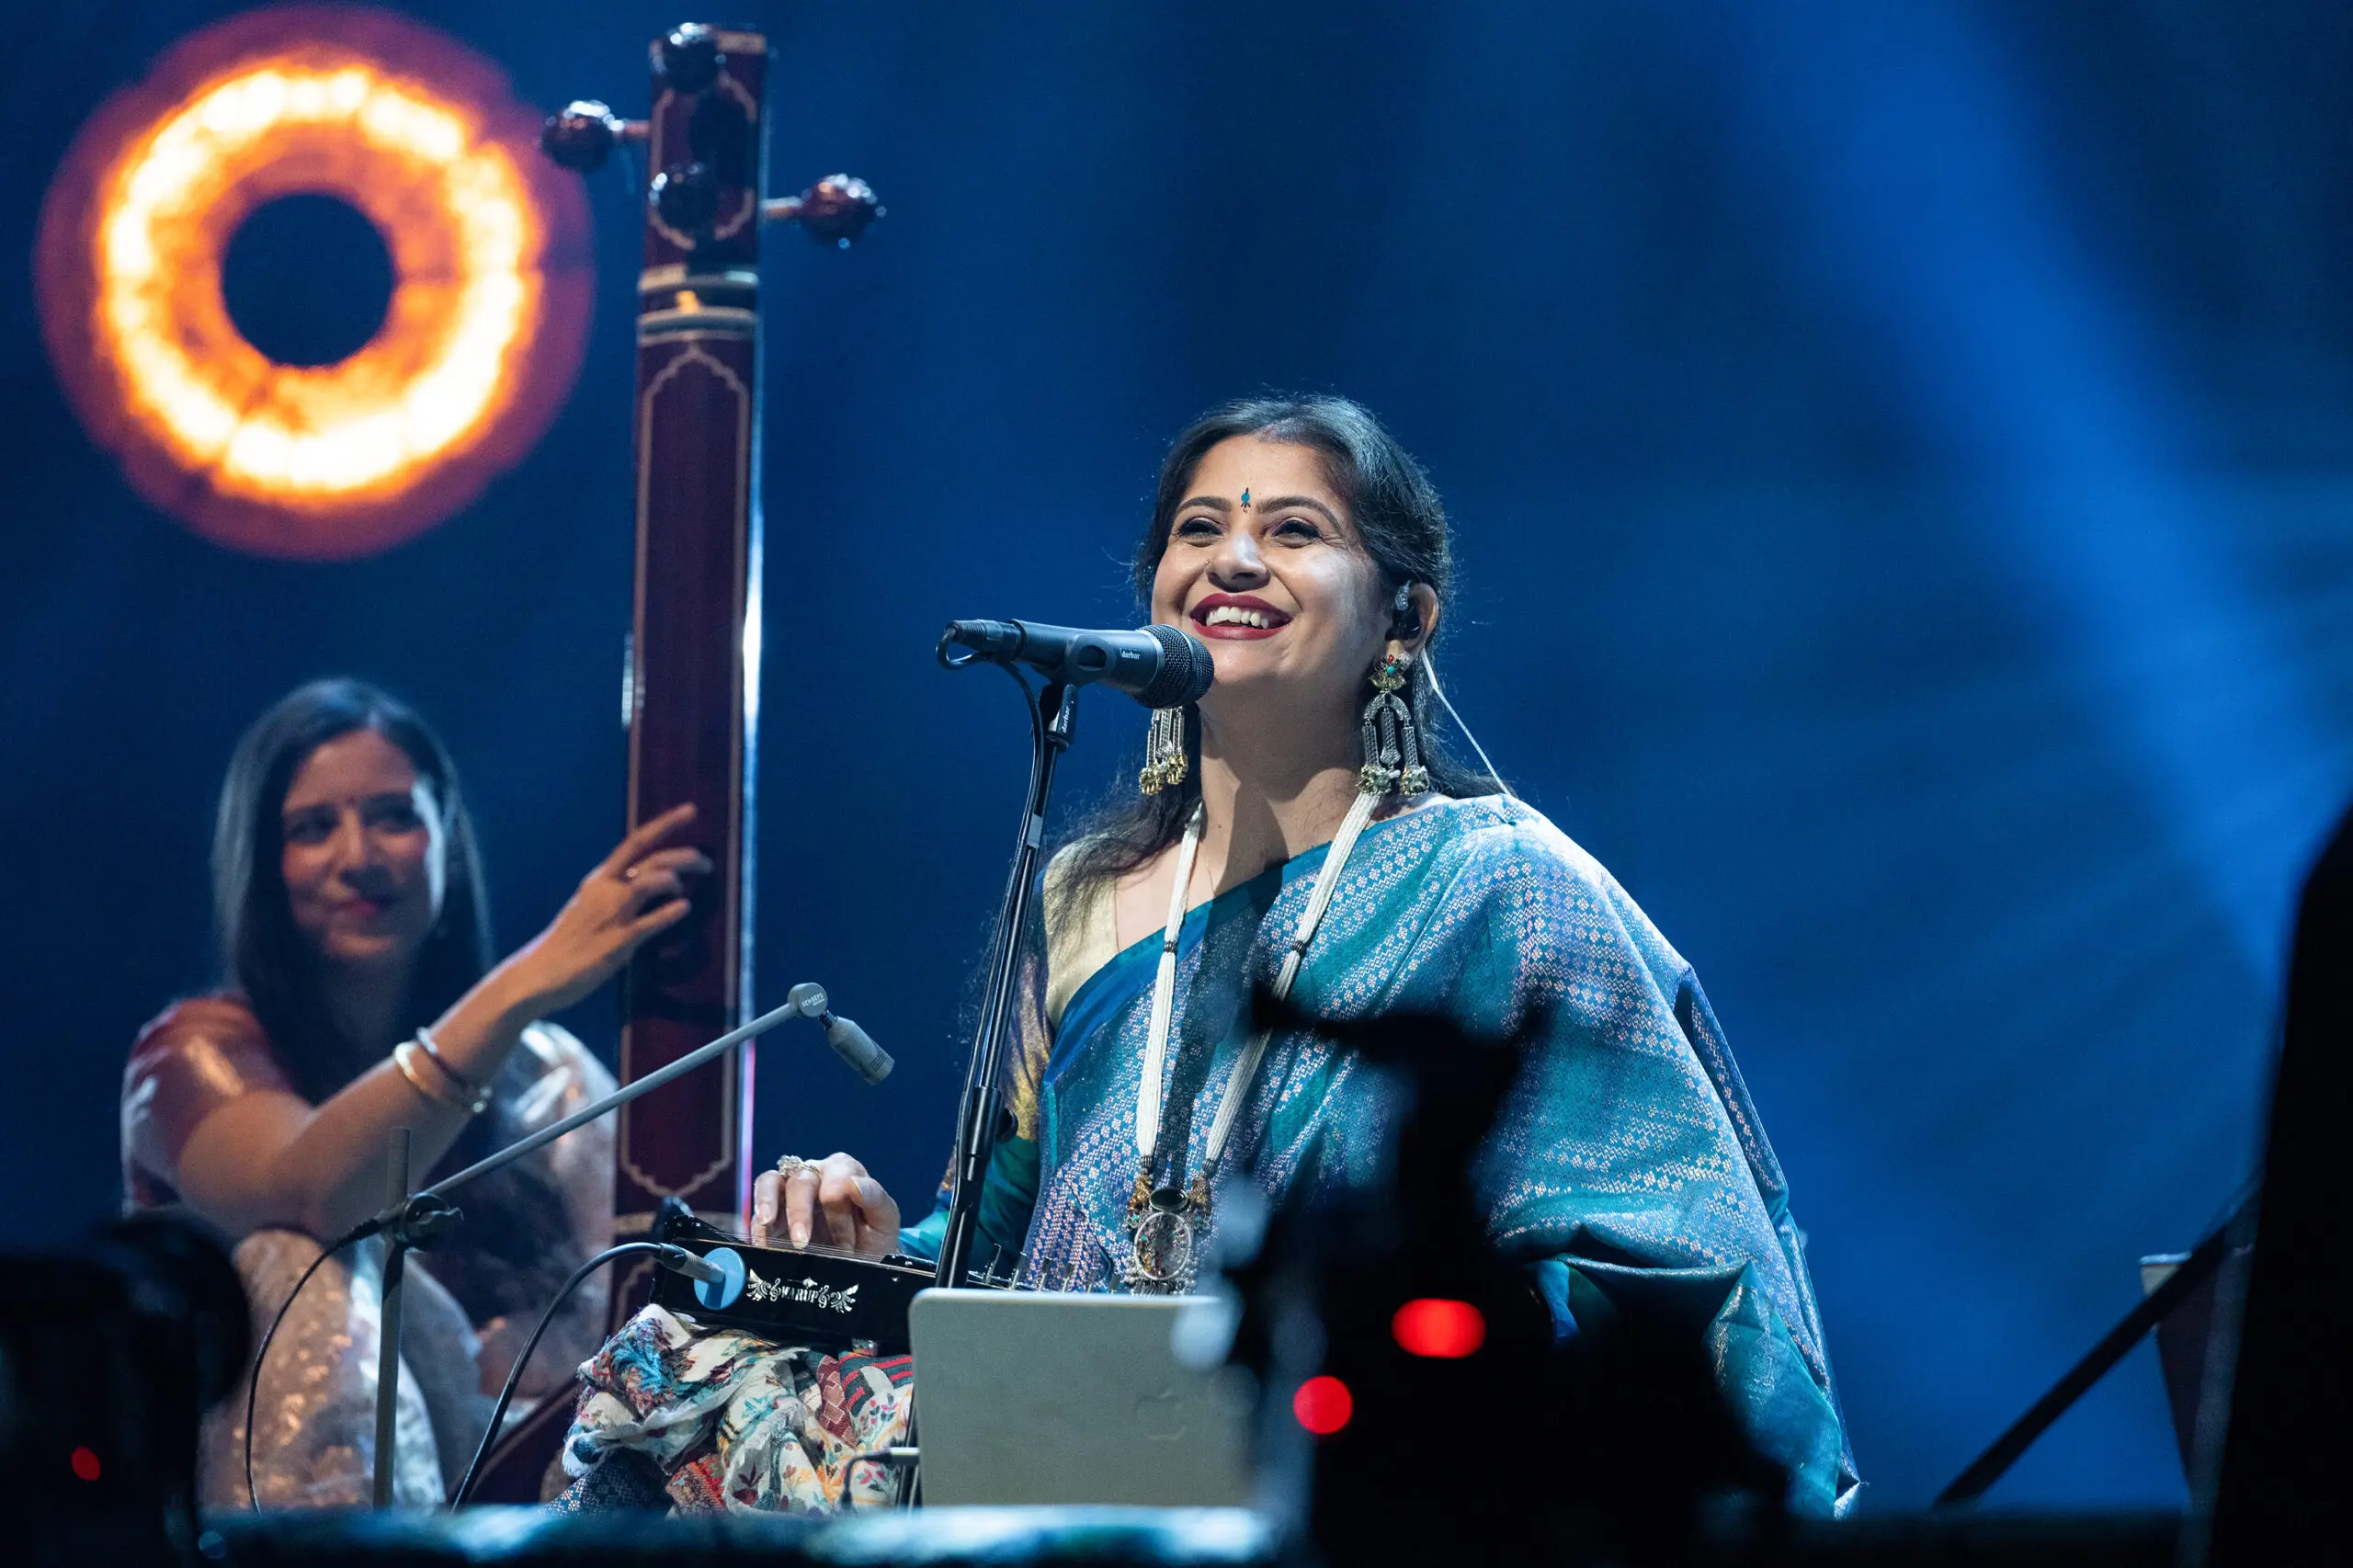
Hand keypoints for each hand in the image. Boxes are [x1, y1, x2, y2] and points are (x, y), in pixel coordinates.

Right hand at [496, 804, 710, 1016]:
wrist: (540, 971)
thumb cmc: (569, 940)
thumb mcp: (590, 904)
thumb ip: (617, 891)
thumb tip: (649, 883)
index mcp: (600, 879)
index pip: (636, 841)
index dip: (666, 823)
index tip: (690, 810)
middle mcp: (606, 890)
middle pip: (653, 860)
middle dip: (685, 856)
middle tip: (707, 863)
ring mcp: (612, 914)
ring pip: (651, 881)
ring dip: (677, 880)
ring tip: (691, 887)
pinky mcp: (617, 942)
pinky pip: (648, 922)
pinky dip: (669, 913)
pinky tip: (684, 908)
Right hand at [752, 1152, 899, 1255]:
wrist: (860, 1269)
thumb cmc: (873, 1239)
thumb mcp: (884, 1222)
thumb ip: (876, 1199)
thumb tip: (855, 1183)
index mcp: (844, 1173)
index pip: (836, 1168)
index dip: (836, 1190)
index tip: (836, 1209)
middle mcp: (815, 1178)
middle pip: (801, 1179)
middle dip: (801, 1210)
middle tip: (803, 1241)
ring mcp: (790, 1197)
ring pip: (770, 1182)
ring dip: (768, 1202)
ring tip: (768, 1222)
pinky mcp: (773, 1219)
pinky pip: (758, 1213)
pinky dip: (758, 1227)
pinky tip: (765, 1245)